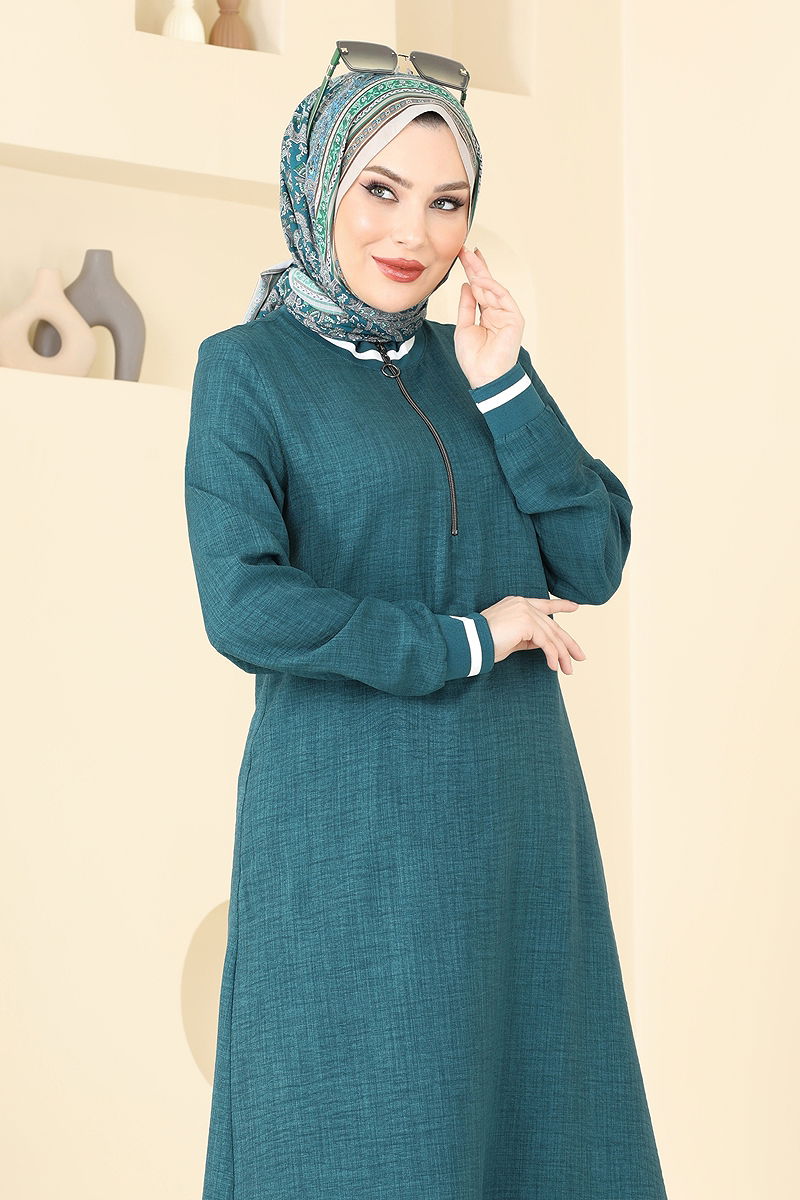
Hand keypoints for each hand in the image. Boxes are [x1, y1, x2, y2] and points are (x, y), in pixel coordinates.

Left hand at [454, 246, 524, 388]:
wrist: (484, 377)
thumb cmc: (474, 358)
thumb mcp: (463, 327)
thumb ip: (466, 306)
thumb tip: (466, 286)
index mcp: (486, 314)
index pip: (479, 289)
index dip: (472, 272)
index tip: (463, 256)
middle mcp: (497, 312)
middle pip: (486, 285)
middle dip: (476, 267)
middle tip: (465, 249)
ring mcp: (507, 314)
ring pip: (494, 288)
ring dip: (482, 272)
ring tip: (470, 258)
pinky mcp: (515, 319)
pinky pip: (503, 298)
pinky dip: (492, 288)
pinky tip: (480, 279)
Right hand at [480, 595, 586, 674]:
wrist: (471, 642)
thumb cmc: (485, 643)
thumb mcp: (512, 639)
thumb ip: (528, 637)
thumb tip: (546, 645)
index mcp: (518, 604)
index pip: (544, 604)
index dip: (561, 605)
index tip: (575, 607)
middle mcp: (523, 604)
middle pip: (553, 625)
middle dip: (568, 643)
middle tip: (580, 657)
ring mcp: (525, 611)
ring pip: (552, 636)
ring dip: (562, 655)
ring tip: (568, 670)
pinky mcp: (526, 622)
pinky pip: (545, 642)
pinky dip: (552, 656)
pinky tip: (553, 667)